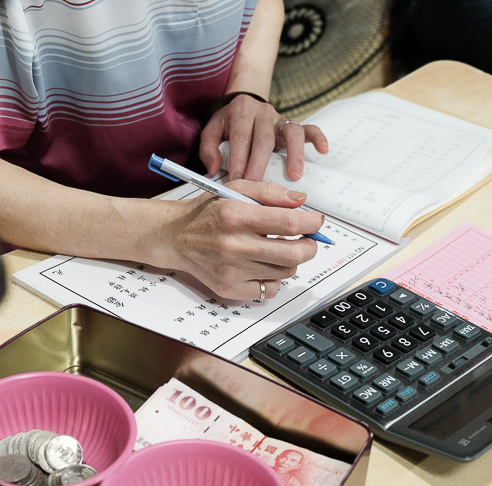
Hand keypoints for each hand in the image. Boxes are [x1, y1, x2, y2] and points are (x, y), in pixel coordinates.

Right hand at [142, 179, 323, 300]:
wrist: (175, 237)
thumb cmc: (207, 212)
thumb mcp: (235, 189)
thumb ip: (270, 193)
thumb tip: (301, 202)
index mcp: (237, 215)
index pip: (289, 223)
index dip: (312, 223)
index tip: (316, 222)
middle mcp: (234, 245)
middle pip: (293, 254)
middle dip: (309, 247)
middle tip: (307, 241)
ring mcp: (232, 270)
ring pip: (285, 272)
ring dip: (290, 261)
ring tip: (277, 249)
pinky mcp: (229, 288)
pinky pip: (269, 290)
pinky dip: (274, 279)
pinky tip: (264, 266)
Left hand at [200, 93, 327, 182]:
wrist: (244, 104)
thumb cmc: (228, 124)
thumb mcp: (212, 131)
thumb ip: (208, 149)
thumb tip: (213, 169)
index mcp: (241, 112)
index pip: (240, 137)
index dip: (239, 159)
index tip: (237, 181)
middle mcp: (263, 113)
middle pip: (264, 139)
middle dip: (261, 164)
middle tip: (258, 187)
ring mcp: (280, 119)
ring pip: (291, 133)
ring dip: (294, 154)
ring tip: (295, 176)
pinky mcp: (292, 125)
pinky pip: (309, 129)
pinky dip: (317, 138)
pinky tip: (323, 151)